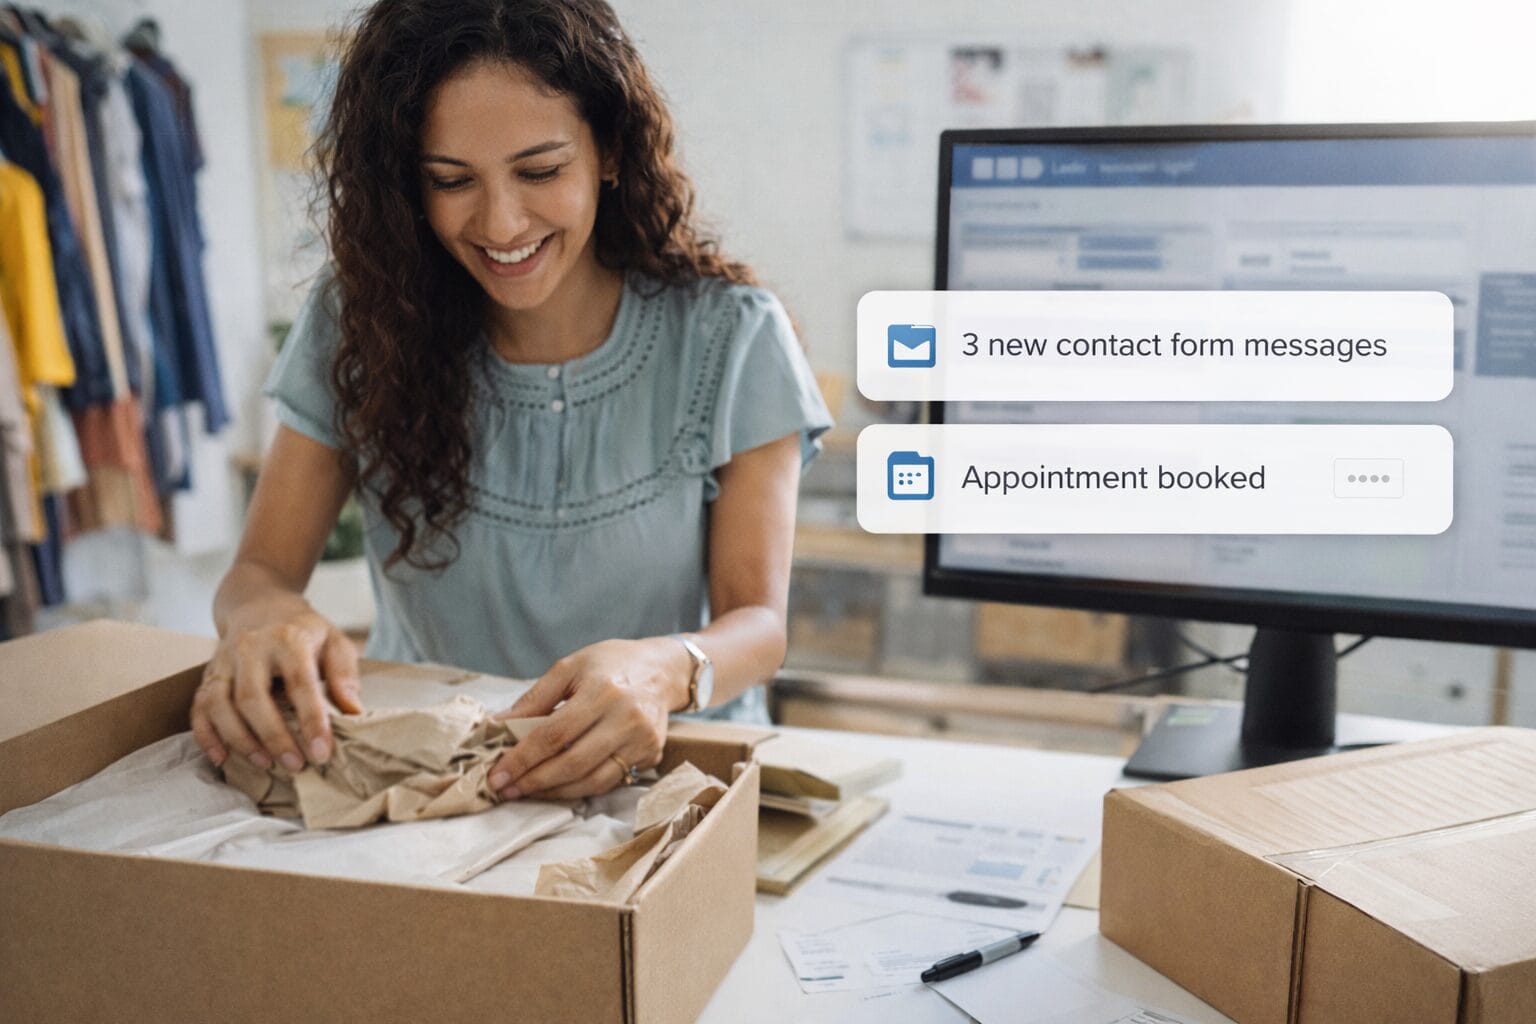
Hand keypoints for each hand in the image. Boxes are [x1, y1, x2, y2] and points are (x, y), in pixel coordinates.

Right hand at [191, 597, 361, 772]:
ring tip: (265, 764)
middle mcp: (249, 649)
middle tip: (295, 765)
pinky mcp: (207, 675)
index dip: (311, 720)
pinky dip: (206, 735)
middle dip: (273, 736)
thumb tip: (353, 711)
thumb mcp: (334, 640)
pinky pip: (198, 708)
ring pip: (219, 705)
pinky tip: (221, 758)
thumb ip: (343, 674)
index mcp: (287, 639)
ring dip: (240, 740)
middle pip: (252, 698)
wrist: (259, 603)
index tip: (322, 751)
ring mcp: (223, 662)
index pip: (299, 683)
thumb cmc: (303, 630)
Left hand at [487, 637, 689, 799]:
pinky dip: (580, 788)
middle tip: (506, 790)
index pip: (554, 734)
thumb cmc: (610, 664)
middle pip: (573, 763)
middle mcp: (626, 718)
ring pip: (592, 781)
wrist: (662, 670)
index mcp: (602, 691)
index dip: (522, 758)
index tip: (497, 775)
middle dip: (534, 781)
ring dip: (555, 792)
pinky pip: (610, 782)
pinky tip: (559, 786)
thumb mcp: (569, 668)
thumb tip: (499, 726)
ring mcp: (643, 740)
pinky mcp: (651, 755)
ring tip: (528, 791)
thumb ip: (534, 699)